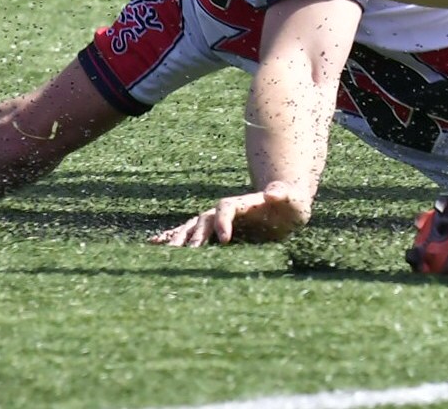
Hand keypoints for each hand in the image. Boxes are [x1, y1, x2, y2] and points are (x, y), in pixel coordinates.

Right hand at [151, 183, 312, 246]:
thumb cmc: (291, 203)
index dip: (223, 221)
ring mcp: (218, 221)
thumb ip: (283, 194)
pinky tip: (154, 244)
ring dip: (178, 238)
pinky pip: (190, 234)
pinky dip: (172, 237)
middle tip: (184, 254)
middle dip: (193, 235)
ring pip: (192, 227)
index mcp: (242, 202)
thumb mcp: (293, 198)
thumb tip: (272, 193)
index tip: (225, 240)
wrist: (285, 205)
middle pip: (203, 219)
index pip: (225, 207)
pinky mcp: (215, 232)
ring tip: (163, 252)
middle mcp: (225, 211)